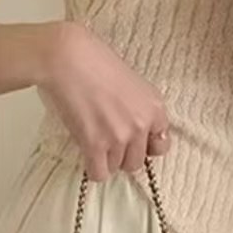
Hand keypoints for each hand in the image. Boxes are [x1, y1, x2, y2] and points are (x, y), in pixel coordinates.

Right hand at [39, 22, 170, 181]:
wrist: (71, 59)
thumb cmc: (98, 64)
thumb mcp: (135, 85)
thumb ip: (141, 109)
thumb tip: (138, 134)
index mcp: (156, 107)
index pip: (162, 144)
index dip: (145, 146)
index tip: (135, 143)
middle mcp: (142, 124)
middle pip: (138, 161)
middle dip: (123, 155)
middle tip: (109, 142)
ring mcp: (120, 136)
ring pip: (118, 168)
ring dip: (106, 159)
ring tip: (94, 141)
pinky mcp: (95, 144)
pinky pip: (99, 173)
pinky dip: (93, 169)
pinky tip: (87, 155)